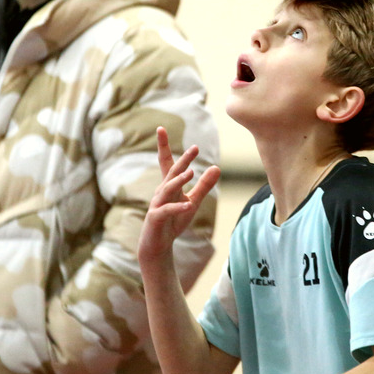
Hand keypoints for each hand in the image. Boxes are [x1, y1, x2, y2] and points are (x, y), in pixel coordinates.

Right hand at [138, 128, 219, 263]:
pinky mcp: (156, 218)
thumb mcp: (193, 202)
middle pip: (171, 172)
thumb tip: (217, 167)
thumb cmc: (173, 221)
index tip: (161, 129)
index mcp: (169, 185)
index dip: (164, 146)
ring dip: (179, 180)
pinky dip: (177, 208)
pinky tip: (188, 206)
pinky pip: (166, 211)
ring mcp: (157, 205)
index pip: (167, 162)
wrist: (158, 245)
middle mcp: (162, 192)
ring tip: (192, 172)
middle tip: (195, 148)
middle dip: (182, 160)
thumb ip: (204, 186)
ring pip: (167, 189)